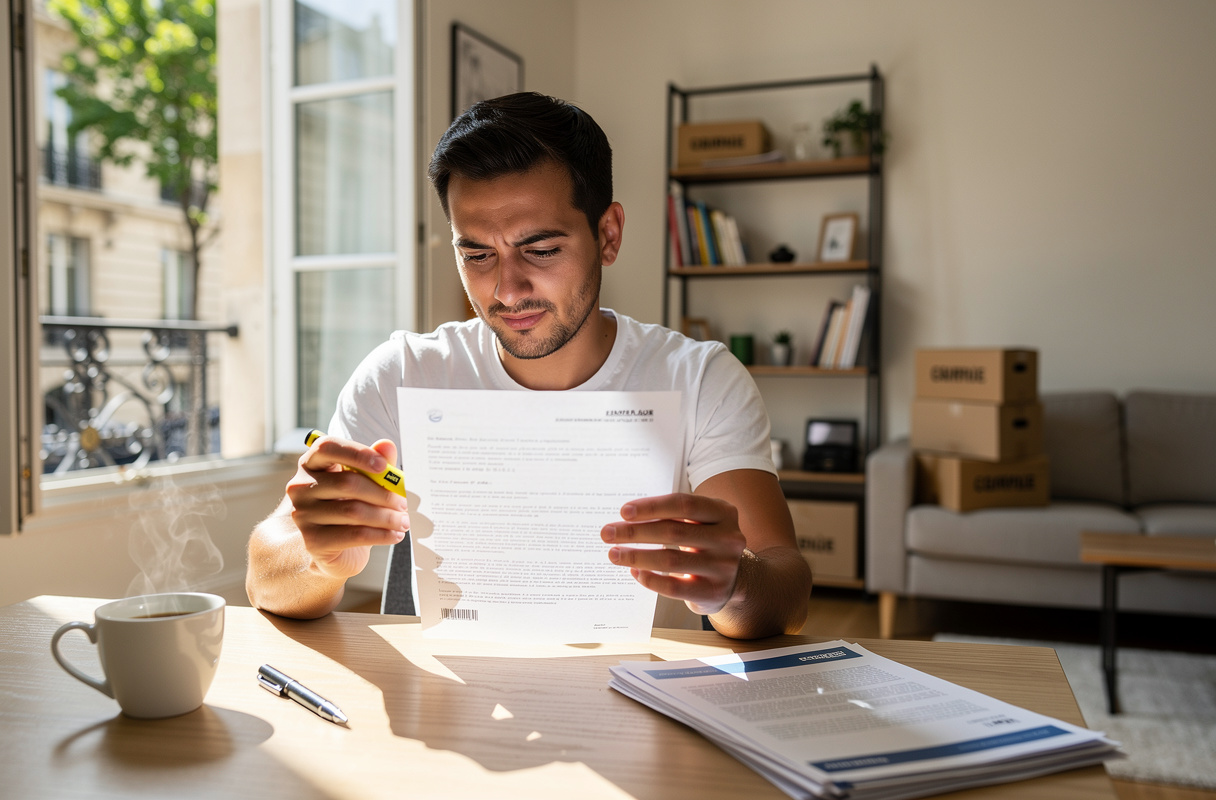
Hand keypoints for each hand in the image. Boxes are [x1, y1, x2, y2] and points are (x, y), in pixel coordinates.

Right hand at [286, 433, 409, 580]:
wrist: (336, 549)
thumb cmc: (350, 507)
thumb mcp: (365, 483)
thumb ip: (376, 463)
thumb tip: (386, 445)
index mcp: (312, 464)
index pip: (327, 447)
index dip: (357, 453)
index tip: (383, 466)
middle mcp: (301, 487)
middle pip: (347, 483)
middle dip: (383, 493)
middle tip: (404, 503)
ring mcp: (303, 515)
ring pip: (353, 511)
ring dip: (386, 517)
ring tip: (403, 521)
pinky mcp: (313, 541)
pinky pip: (354, 535)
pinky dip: (381, 535)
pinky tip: (395, 535)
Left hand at [600, 493, 746, 614]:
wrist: (735, 579)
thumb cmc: (705, 542)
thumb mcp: (700, 522)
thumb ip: (672, 515)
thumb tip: (625, 518)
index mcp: (723, 512)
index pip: (683, 504)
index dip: (651, 507)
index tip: (624, 512)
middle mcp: (728, 538)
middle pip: (673, 531)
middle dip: (635, 532)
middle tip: (607, 533)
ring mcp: (723, 567)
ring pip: (671, 560)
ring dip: (636, 556)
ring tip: (614, 554)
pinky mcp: (713, 592)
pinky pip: (674, 587)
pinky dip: (650, 579)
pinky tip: (635, 572)